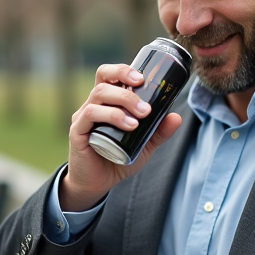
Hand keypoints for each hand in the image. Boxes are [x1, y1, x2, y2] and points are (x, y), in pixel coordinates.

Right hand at [61, 64, 182, 211]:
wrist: (97, 184)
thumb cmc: (117, 159)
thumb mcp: (143, 145)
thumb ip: (158, 132)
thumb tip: (177, 117)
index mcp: (105, 102)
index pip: (108, 74)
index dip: (123, 70)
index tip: (143, 78)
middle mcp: (92, 105)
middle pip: (104, 80)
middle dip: (127, 84)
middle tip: (146, 104)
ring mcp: (82, 117)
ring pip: (98, 94)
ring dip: (123, 101)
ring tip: (141, 118)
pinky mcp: (77, 132)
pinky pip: (90, 115)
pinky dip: (111, 116)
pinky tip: (128, 125)